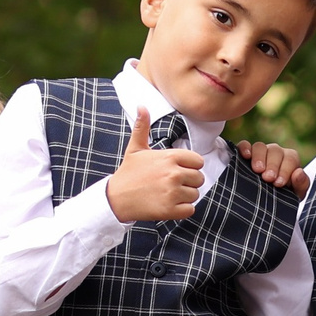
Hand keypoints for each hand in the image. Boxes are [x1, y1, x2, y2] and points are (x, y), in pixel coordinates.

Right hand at [103, 108, 204, 222]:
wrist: (115, 198)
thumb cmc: (128, 173)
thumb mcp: (135, 148)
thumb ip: (142, 127)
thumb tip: (141, 106)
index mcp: (170, 157)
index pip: (198, 161)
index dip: (190, 167)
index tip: (176, 170)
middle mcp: (173, 173)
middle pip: (199, 179)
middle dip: (188, 182)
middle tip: (170, 184)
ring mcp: (172, 192)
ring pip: (195, 194)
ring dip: (185, 196)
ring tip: (168, 194)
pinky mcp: (170, 209)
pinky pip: (190, 210)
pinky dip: (182, 210)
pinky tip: (168, 205)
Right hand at [238, 140, 310, 196]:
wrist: (266, 204)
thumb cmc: (283, 197)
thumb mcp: (295, 194)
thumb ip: (301, 184)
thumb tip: (298, 173)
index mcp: (289, 159)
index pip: (290, 159)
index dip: (285, 170)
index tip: (279, 183)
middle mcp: (275, 153)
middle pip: (275, 151)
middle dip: (272, 165)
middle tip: (268, 178)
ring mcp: (259, 152)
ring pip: (260, 146)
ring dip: (259, 157)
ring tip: (257, 170)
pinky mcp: (245, 153)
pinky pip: (244, 145)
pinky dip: (244, 148)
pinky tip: (246, 156)